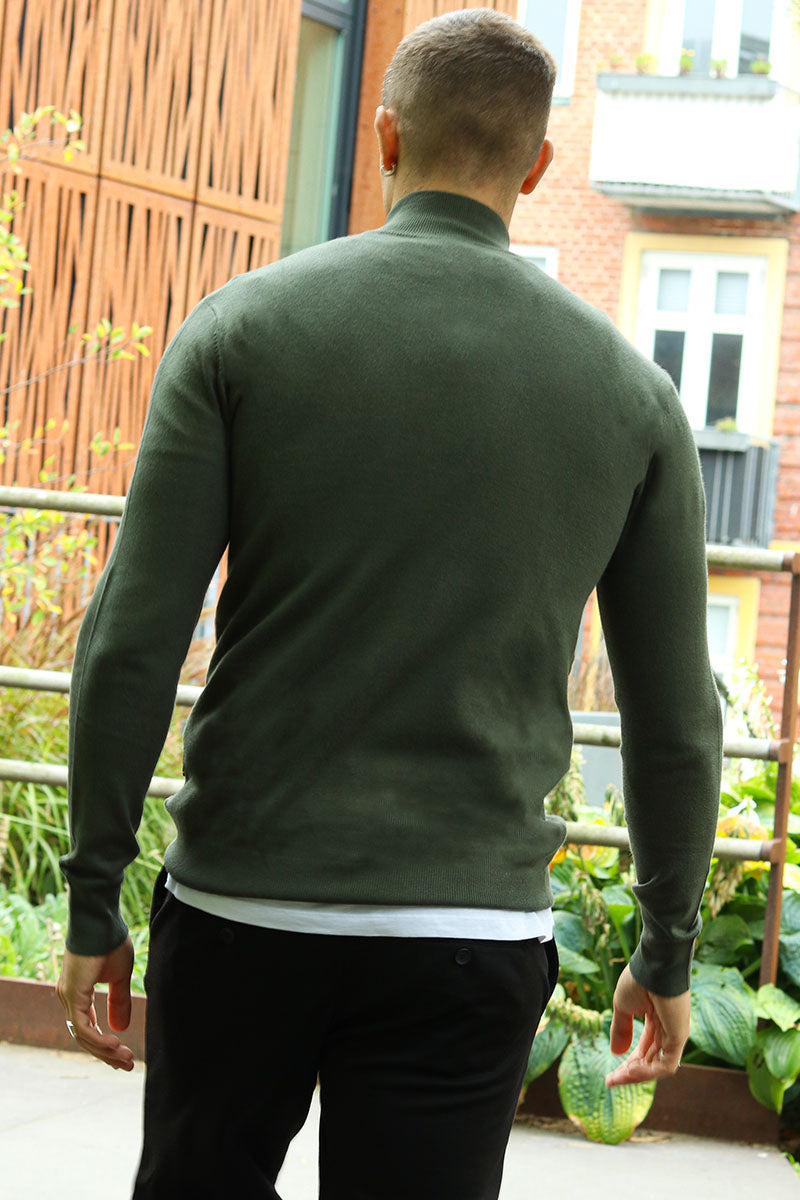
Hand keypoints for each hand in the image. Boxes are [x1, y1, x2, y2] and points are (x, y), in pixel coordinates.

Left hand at [56, 935, 135, 1070]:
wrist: (102, 922)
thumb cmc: (111, 942)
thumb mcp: (120, 977)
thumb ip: (119, 1002)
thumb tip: (121, 1029)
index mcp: (77, 994)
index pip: (87, 1027)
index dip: (104, 1044)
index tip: (123, 1055)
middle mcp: (68, 998)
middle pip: (84, 1037)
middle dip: (106, 1053)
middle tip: (127, 1065)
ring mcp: (68, 997)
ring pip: (83, 1036)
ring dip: (105, 1050)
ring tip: (126, 1059)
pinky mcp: (72, 995)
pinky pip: (83, 1027)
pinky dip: (99, 1039)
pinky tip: (116, 1044)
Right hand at [605, 963, 688, 1087]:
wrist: (654, 965)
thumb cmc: (639, 980)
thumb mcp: (623, 1006)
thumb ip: (621, 1029)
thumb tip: (616, 1053)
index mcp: (656, 1020)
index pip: (644, 1049)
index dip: (627, 1063)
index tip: (610, 1076)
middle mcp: (668, 1029)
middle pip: (649, 1060)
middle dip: (630, 1073)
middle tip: (611, 1082)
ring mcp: (675, 1034)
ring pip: (657, 1066)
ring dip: (637, 1075)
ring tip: (618, 1078)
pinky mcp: (679, 1037)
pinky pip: (666, 1064)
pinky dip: (649, 1072)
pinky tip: (631, 1071)